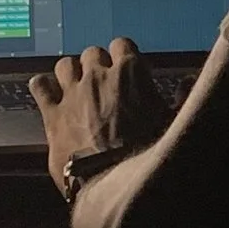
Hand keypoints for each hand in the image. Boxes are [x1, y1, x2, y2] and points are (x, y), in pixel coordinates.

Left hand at [29, 36, 169, 186]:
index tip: (125, 70)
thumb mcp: (175, 124)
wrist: (115, 182)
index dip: (123, 57)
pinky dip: (43, 87)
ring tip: (75, 86)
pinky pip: (40, 87)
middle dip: (96, 65)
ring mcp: (72, 93)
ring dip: (71, 73)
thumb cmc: (150, 153)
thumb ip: (182, 99)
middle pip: (92, 52)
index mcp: (130, 73)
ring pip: (64, 64)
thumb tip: (189, 82)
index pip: (122, 45)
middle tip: (102, 84)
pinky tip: (46, 92)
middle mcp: (98, 75)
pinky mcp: (52, 114)